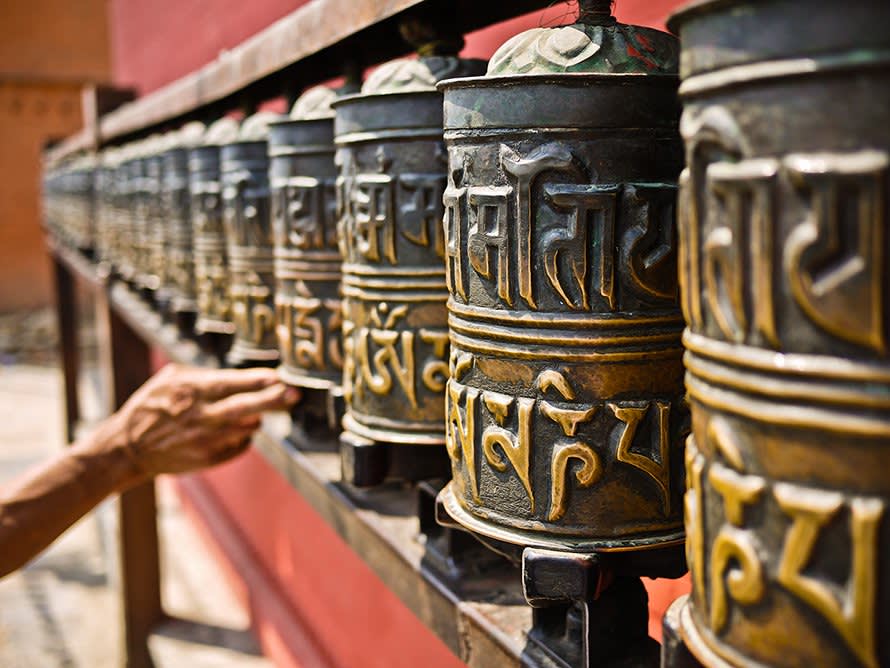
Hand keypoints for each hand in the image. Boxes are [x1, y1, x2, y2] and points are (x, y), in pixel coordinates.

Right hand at [97, 365, 299, 482]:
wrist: (128, 447)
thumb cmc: (152, 405)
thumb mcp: (171, 378)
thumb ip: (204, 375)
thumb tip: (238, 375)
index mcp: (191, 392)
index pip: (230, 384)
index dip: (256, 380)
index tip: (278, 376)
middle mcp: (200, 417)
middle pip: (244, 408)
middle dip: (272, 400)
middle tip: (295, 394)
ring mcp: (205, 440)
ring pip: (246, 427)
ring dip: (258, 417)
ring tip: (260, 410)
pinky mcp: (209, 459)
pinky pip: (240, 445)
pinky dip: (244, 435)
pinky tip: (237, 428)